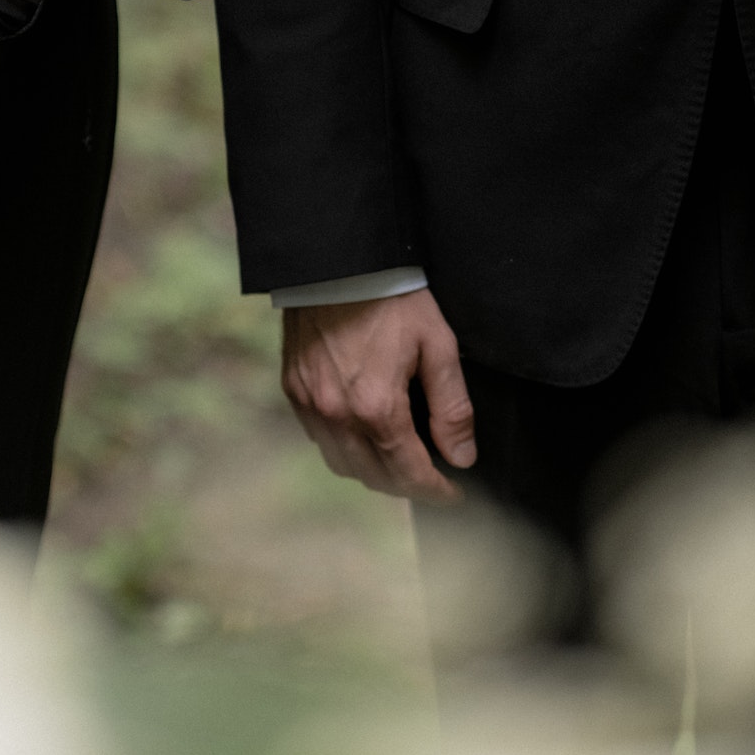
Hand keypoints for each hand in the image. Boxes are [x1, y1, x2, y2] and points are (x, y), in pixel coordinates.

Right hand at [282, 288, 476, 504]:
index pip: (409, 473)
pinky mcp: (293, 388)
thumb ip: (451, 407)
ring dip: (372, 472)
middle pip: (374, 477)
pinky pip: (318, 437)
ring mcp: (310, 404)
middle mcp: (337, 415)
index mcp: (377, 408)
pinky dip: (342, 446)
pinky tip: (361, 433)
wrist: (337, 260)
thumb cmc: (392, 298)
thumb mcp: (437, 345)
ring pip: (342, 464)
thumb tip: (462, 457)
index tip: (452, 494)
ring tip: (398, 461)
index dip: (436, 491)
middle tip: (430, 479)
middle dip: (406, 486)